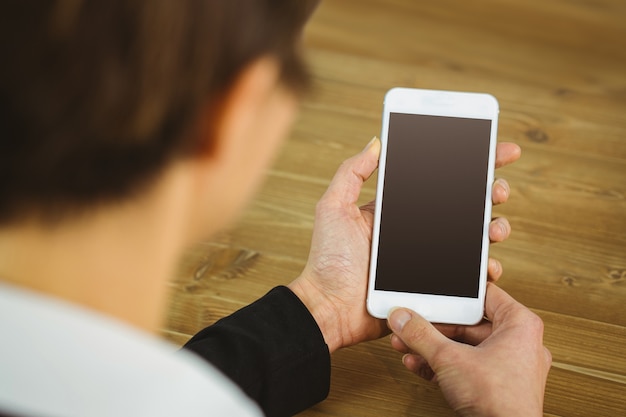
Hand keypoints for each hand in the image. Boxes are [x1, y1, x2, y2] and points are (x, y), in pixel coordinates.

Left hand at [288, 138, 520, 351]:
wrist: (330, 308)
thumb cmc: (327, 261)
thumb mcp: (334, 208)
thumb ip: (351, 173)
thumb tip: (376, 142)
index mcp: (398, 210)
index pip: (438, 181)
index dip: (467, 165)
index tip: (493, 151)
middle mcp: (417, 232)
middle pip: (464, 206)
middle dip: (489, 192)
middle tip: (498, 189)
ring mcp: (428, 259)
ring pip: (473, 239)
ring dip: (494, 228)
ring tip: (495, 228)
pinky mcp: (434, 286)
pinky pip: (469, 278)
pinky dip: (486, 270)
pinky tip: (489, 266)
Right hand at [388, 283, 551, 416]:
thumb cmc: (502, 402)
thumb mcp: (450, 359)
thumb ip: (421, 335)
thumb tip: (403, 318)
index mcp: (520, 326)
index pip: (485, 295)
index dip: (456, 295)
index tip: (434, 295)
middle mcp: (519, 344)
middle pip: (468, 324)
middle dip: (434, 327)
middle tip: (412, 323)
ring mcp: (508, 367)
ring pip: (464, 347)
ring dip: (432, 347)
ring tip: (408, 344)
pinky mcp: (497, 387)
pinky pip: (466, 367)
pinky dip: (442, 365)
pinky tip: (419, 364)